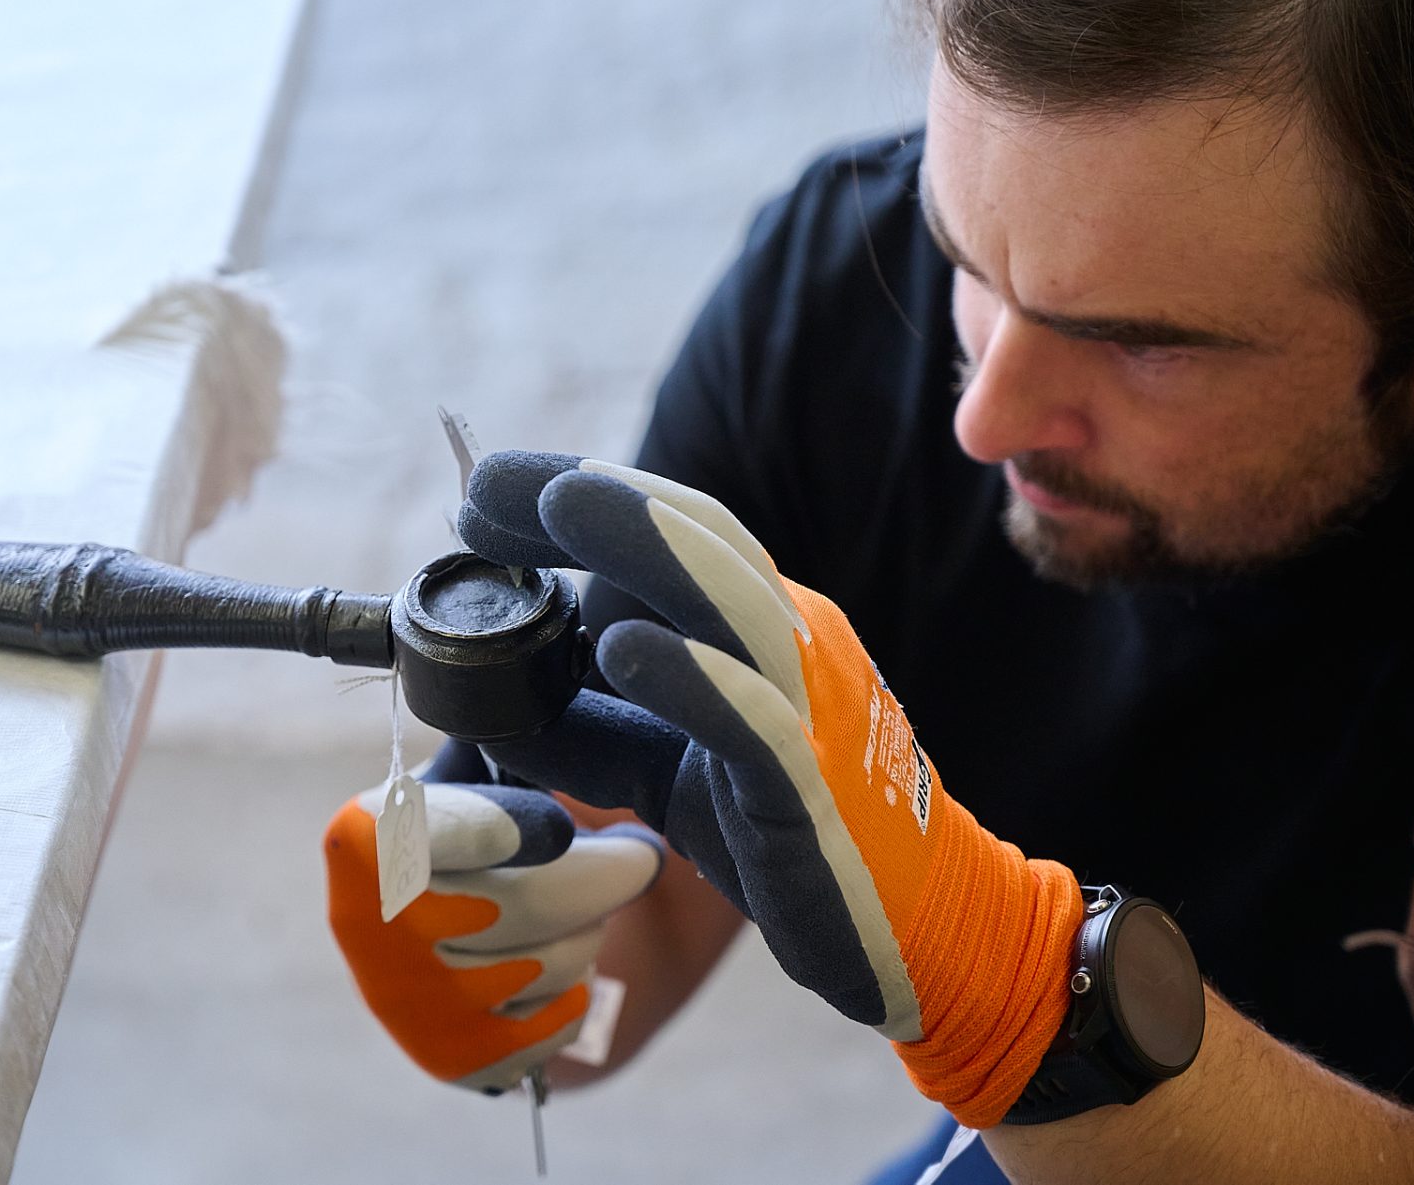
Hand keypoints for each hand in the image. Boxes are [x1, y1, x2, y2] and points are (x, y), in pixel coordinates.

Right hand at [324, 742, 663, 1091]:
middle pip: (519, 906)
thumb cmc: (472, 817)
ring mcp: (405, 1000)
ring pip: (546, 966)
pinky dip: (576, 996)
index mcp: (361, 835)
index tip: (562, 824)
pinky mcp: (449, 1054)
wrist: (434, 918)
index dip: (512, 828)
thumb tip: (574, 730)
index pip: (448, 834)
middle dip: (598, 877)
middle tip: (637, 856)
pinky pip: (550, 1027)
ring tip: (589, 907)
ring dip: (589, 932)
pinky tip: (571, 970)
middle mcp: (365, 924)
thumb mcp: (476, 761)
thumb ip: (511, 746)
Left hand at [459, 452, 1083, 1126]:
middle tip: (483, 488)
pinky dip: (693, 677)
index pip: (673, 536)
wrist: (931, 926)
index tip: (482, 495)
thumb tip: (496, 704)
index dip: (582, 502)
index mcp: (759, 633)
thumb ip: (597, 731)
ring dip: (644, 543)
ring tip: (559, 507)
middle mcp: (791, 646)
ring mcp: (811, 709)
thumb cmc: (798, 835)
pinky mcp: (813, 790)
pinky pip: (757, 721)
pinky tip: (624, 648)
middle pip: (697, 540)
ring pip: (732, 601)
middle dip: (594, 499)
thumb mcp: (675, 771)